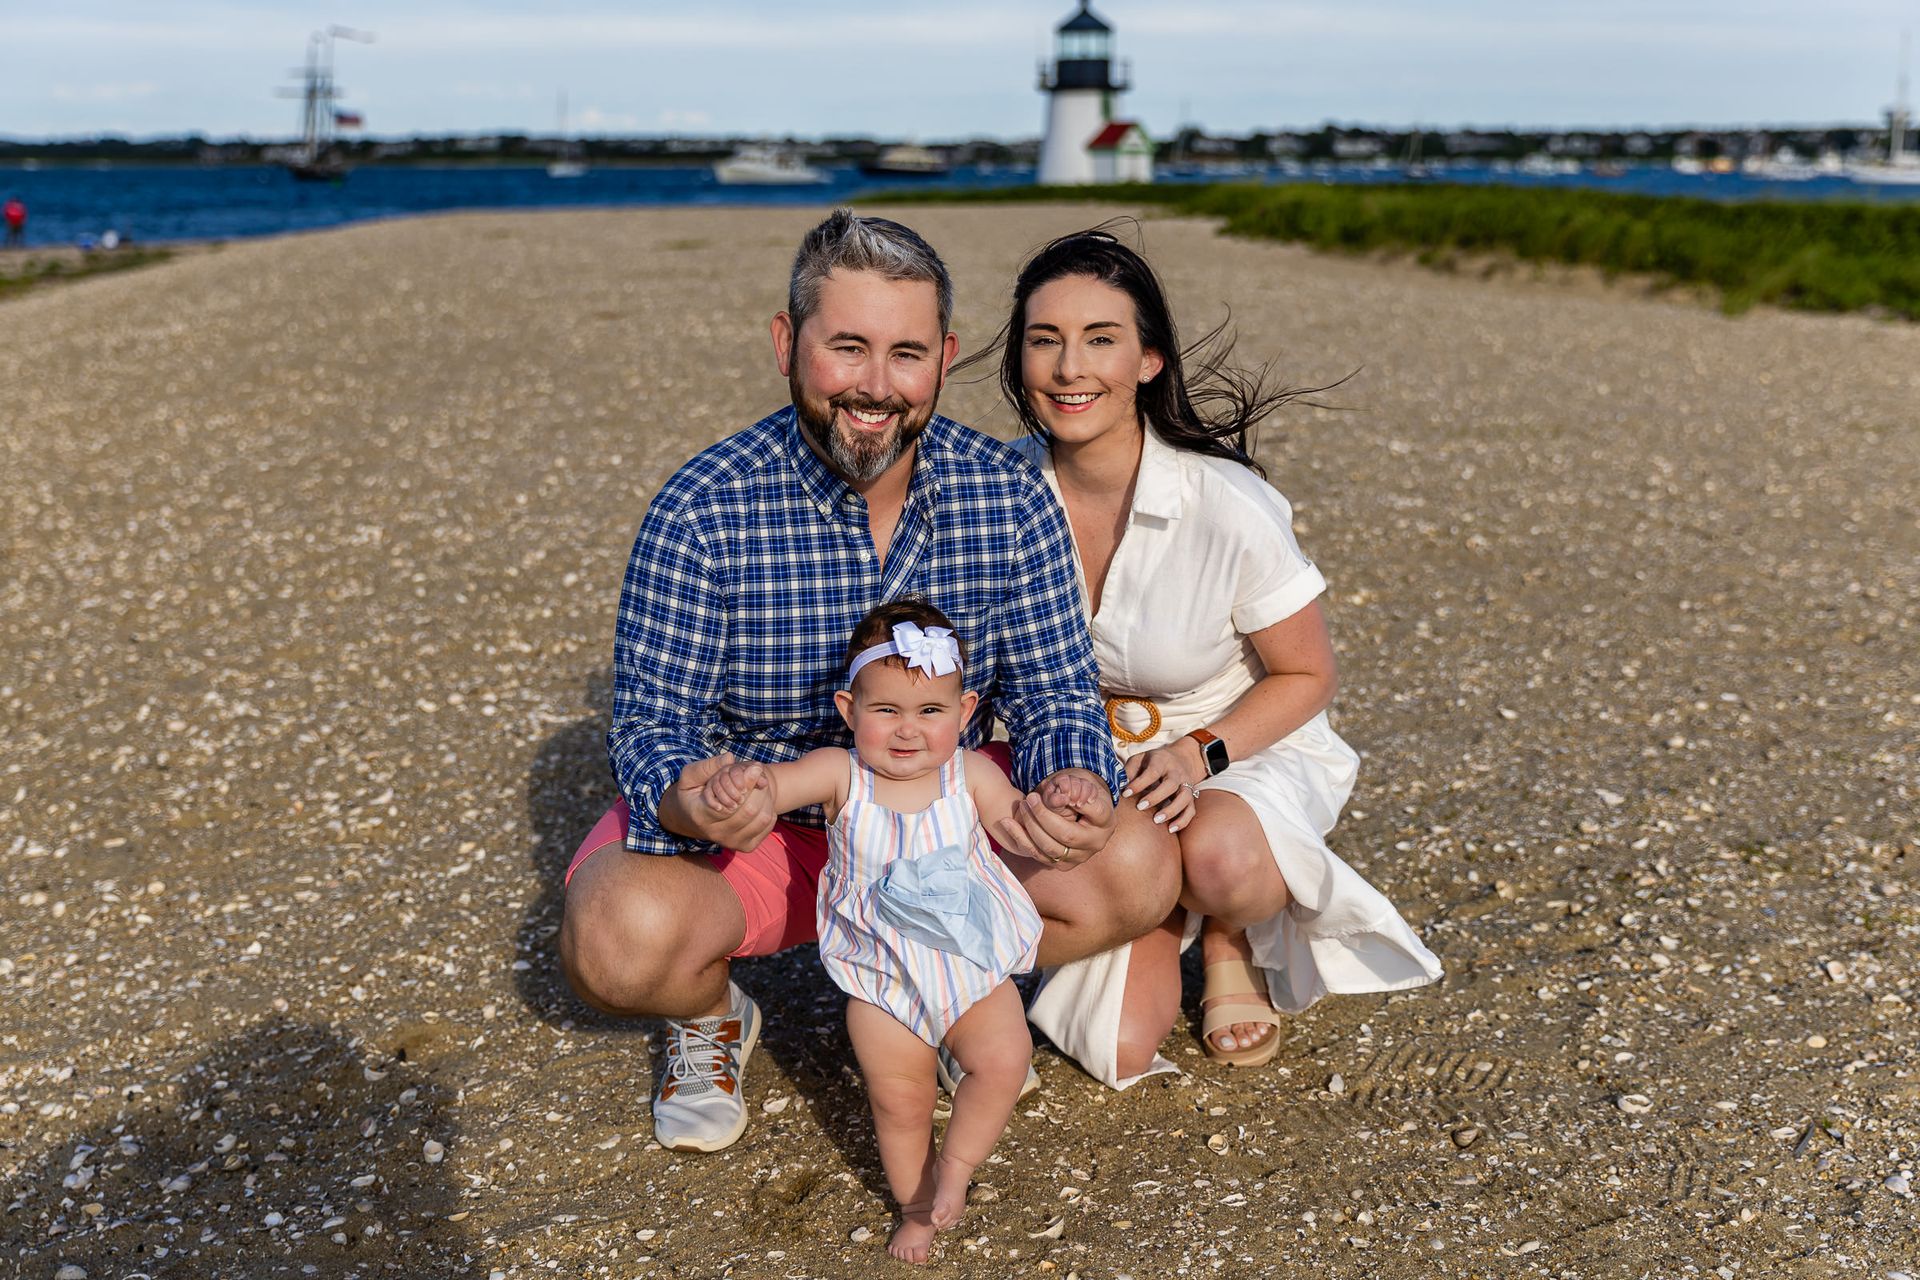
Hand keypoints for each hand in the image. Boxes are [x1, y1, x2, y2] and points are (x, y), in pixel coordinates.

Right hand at [662, 752, 775, 851]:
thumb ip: (707, 766)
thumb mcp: (690, 776)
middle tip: (756, 773)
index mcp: (701, 816)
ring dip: (765, 796)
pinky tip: (758, 799)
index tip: (756, 768)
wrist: (690, 820)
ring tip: (757, 785)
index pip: (730, 803)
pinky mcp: (746, 846)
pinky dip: (769, 807)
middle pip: (750, 810)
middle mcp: (716, 834)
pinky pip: (768, 824)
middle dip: (757, 787)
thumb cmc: (692, 794)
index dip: (747, 783)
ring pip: (762, 817)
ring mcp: (732, 843)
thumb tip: (730, 758)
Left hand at [992, 768, 1114, 868]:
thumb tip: (1063, 796)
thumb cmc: (1077, 792)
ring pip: (1051, 849)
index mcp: (1106, 821)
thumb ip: (1072, 787)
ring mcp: (1079, 857)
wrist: (1076, 813)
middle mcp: (1096, 843)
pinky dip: (1021, 839)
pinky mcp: (1062, 865)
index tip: (1061, 791)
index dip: (1077, 802)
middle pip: (1067, 834)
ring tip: (1021, 807)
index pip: (1094, 811)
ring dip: (1031, 827)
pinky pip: (1038, 855)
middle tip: (1030, 798)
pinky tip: (1008, 823)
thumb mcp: (1078, 783)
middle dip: (1044, 816)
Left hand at [1122, 741, 1204, 834]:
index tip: (1125, 794)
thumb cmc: (1153, 762)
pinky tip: (1170, 829)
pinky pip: (1191, 810)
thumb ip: (1130, 770)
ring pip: (1184, 797)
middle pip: (1170, 784)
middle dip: (1155, 797)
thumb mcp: (1140, 759)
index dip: (1139, 783)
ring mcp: (1186, 785)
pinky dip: (1183, 820)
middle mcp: (1176, 772)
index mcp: (1162, 761)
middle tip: (1140, 807)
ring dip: (1171, 810)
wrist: (1182, 759)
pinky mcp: (1191, 797)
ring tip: (1156, 820)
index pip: (1152, 772)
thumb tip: (1120, 785)